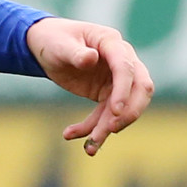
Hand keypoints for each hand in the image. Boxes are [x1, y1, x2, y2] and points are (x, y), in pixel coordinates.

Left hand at [27, 17, 153, 155]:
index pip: (126, 68)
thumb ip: (75, 53)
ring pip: (122, 108)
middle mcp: (122, 61)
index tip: (115, 112)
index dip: (124, 90)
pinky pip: (105, 115)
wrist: (47, 46)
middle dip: (129, 113)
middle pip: (140, 89)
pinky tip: (69, 134)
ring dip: (107, 128)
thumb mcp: (60, 45)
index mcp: (111, 43)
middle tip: (111, 131)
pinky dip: (91, 128)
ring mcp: (117, 80)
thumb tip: (91, 59)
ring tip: (89, 148)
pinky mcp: (107, 94)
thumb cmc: (54, 39)